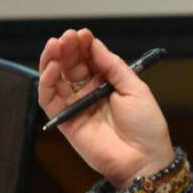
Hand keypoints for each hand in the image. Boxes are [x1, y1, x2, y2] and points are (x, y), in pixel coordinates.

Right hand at [38, 28, 173, 189]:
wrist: (144, 158)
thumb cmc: (146, 125)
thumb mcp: (135, 88)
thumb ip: (113, 67)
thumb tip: (95, 45)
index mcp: (109, 84)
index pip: (91, 60)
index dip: (85, 46)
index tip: (83, 34)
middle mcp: (90, 93)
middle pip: (72, 66)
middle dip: (68, 49)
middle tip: (67, 36)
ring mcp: (76, 106)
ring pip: (57, 79)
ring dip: (53, 60)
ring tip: (54, 44)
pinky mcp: (65, 122)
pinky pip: (49, 100)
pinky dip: (46, 82)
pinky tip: (51, 67)